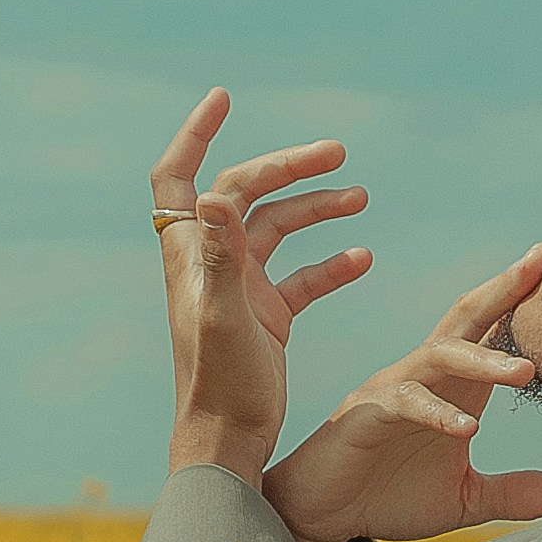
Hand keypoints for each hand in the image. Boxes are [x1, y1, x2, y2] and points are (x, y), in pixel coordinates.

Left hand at [149, 90, 373, 484]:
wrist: (228, 444)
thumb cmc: (220, 387)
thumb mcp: (224, 319)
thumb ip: (219, 257)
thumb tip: (213, 194)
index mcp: (191, 256)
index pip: (178, 177)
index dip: (195, 132)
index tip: (223, 97)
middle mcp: (212, 264)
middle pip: (246, 193)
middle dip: (289, 166)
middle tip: (338, 152)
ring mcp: (240, 289)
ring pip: (280, 230)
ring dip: (318, 209)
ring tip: (362, 197)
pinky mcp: (267, 316)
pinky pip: (303, 277)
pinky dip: (331, 264)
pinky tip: (363, 259)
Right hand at [264, 246, 541, 541]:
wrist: (323, 516)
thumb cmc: (388, 495)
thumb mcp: (462, 499)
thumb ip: (508, 493)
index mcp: (453, 386)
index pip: (493, 332)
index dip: (524, 302)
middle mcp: (424, 376)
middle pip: (467, 318)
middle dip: (504, 288)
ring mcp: (392, 388)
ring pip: (440, 355)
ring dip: (484, 360)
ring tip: (526, 372)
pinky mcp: (364, 413)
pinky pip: (404, 403)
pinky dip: (437, 414)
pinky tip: (467, 429)